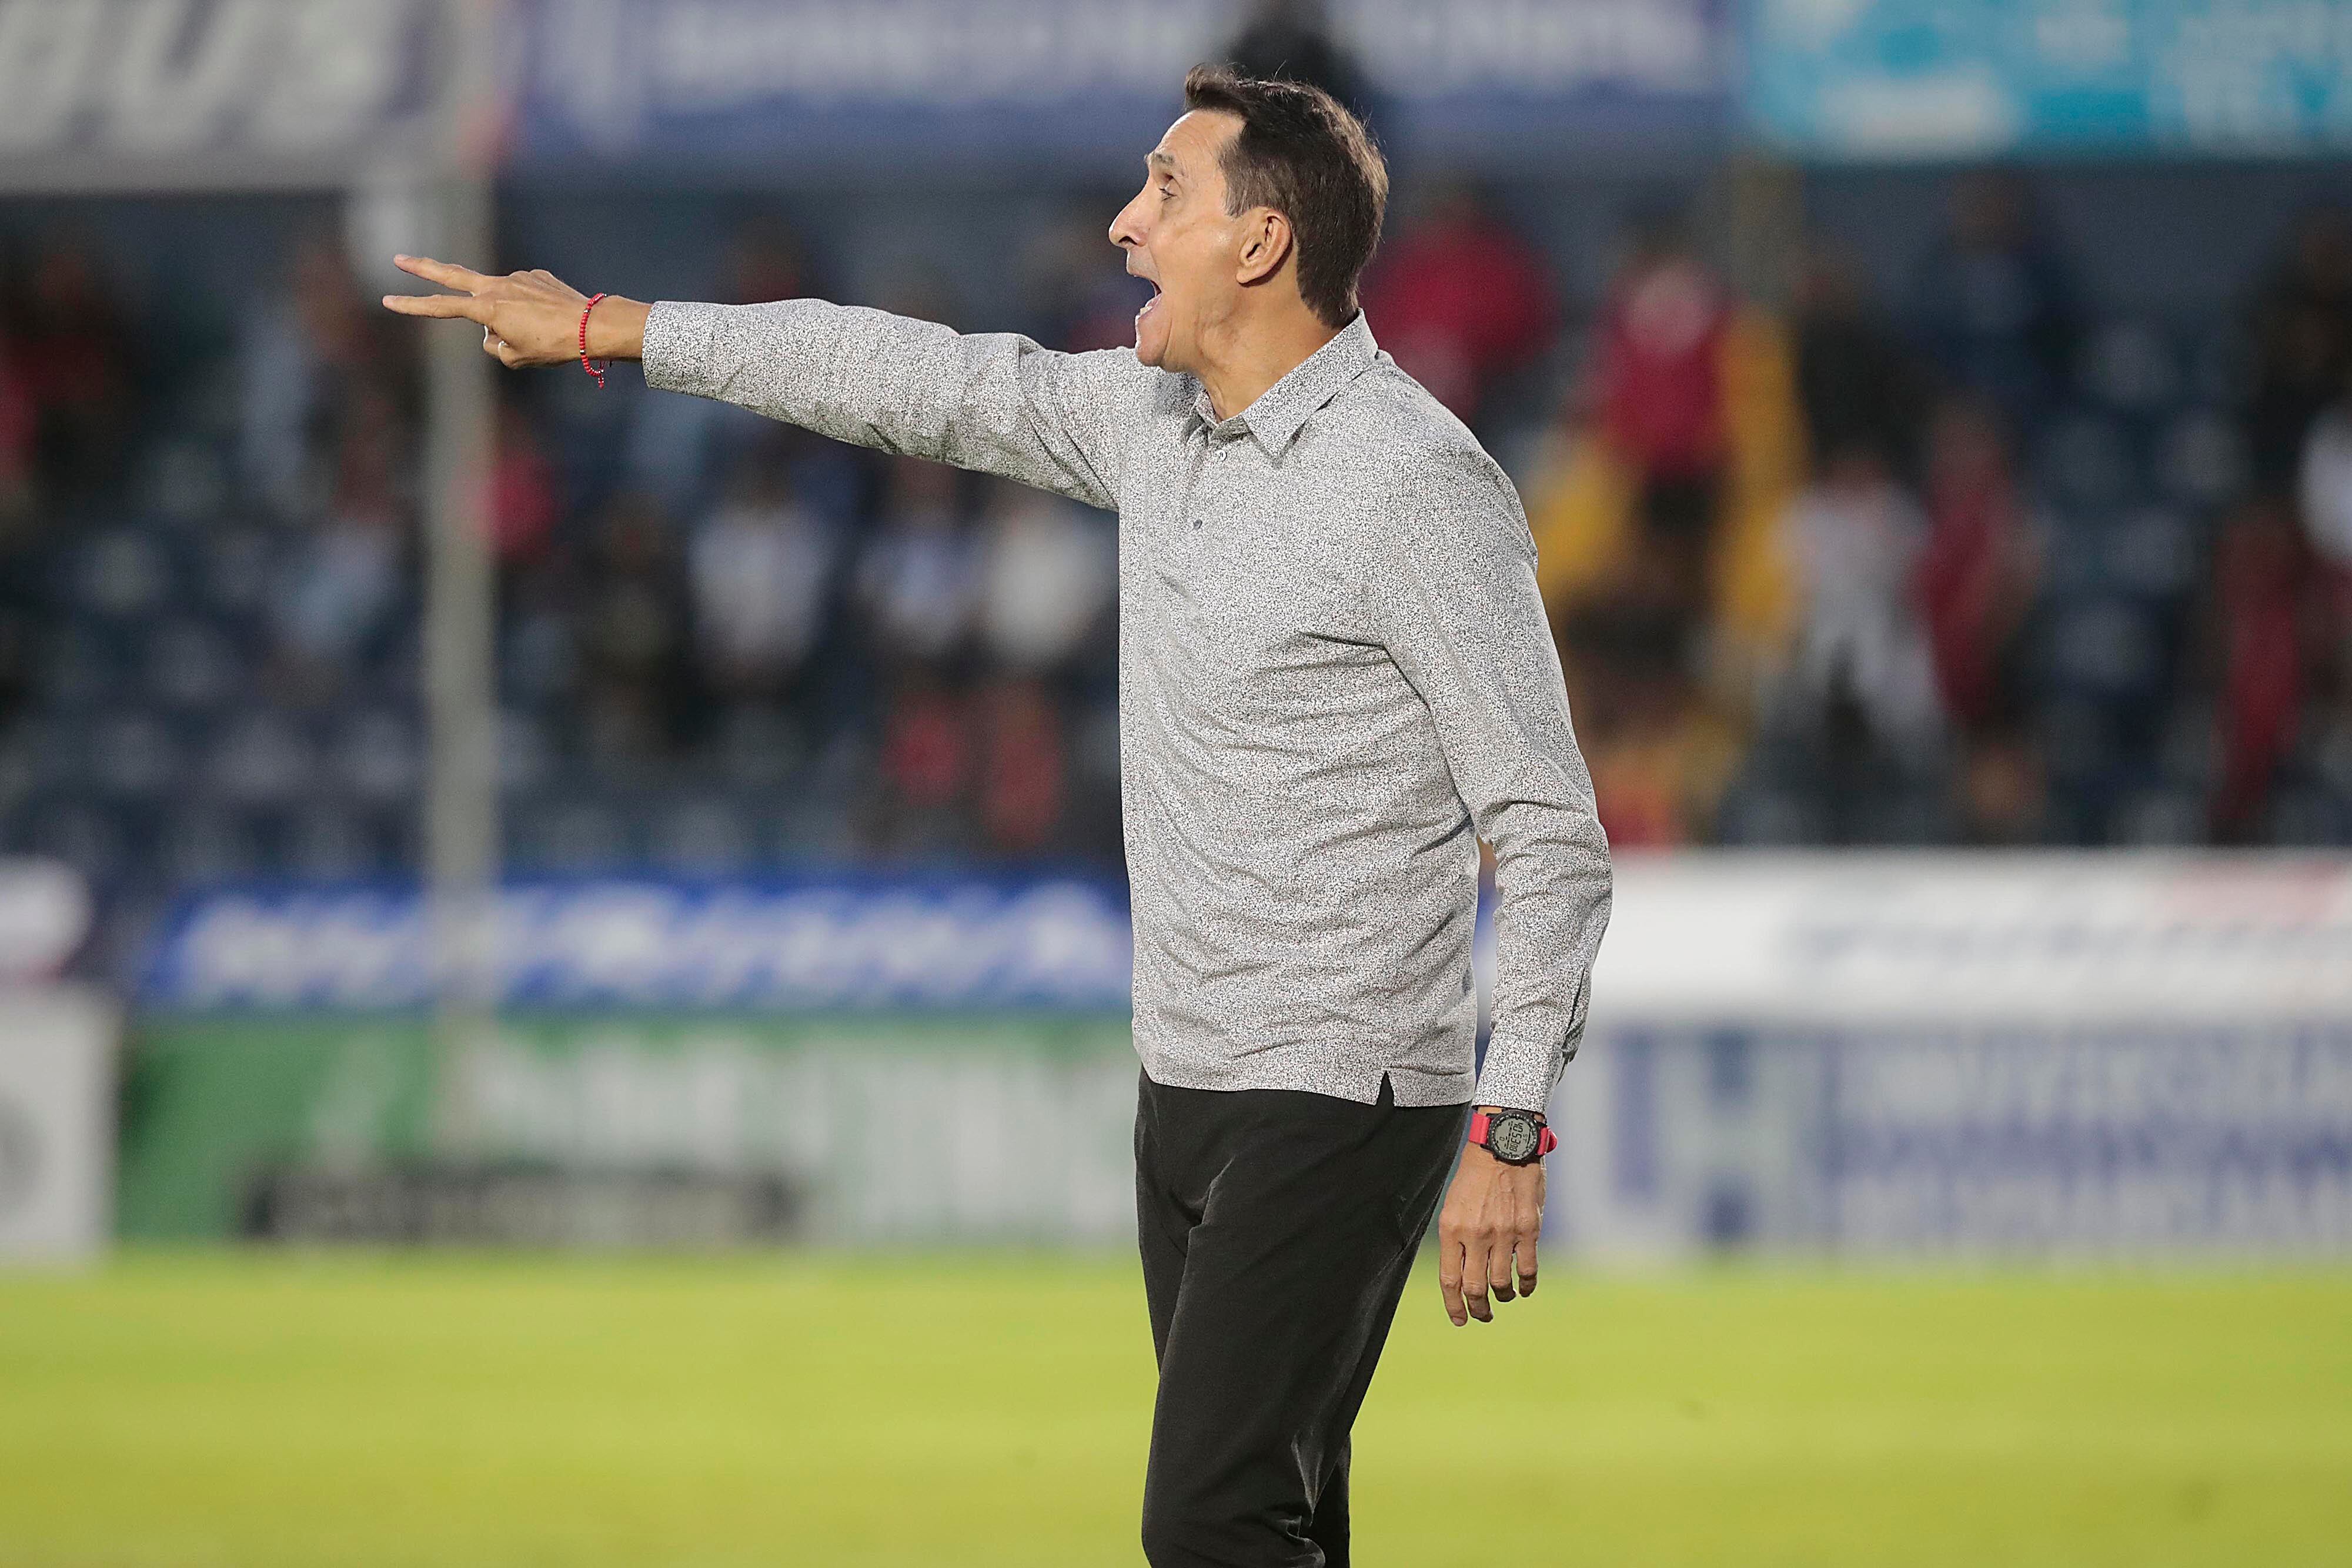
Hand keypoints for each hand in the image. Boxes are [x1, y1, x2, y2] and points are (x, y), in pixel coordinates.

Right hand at [380, 255, 649, 367]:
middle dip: (424, 268)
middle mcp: (498, 286)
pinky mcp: (536, 276)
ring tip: (536, 332)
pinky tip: (549, 320)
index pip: (441, 307)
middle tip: (399, 259)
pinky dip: (529, 310)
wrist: (592, 326)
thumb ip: (493, 344)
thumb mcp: (515, 357)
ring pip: (500, 299)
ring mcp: (518, 277)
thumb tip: (493, 331)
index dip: (413, 305)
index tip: (388, 300)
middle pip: (453, 275)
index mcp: (488, 308)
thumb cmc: (553, 346)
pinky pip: (524, 297)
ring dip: (506, 315)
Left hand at [1436, 1116, 1544, 1326]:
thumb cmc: (1474, 1176)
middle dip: (1478, 1309)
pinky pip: (1528, 1269)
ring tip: (1504, 1297)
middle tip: (1482, 1315)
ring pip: (1501, 1283)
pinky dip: (1527, 1284)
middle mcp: (1476, 1234)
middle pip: (1475, 1288)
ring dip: (1502, 1297)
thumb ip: (1457, 1239)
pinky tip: (1525, 1288)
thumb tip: (1462, 1273)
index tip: (1459, 1319)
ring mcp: (1503, 1233)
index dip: (1453, 1306)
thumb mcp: (1453, 1205)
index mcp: (1452, 1228)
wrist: (1503, 1145)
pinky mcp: (1528, 1229)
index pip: (1450, 1280)